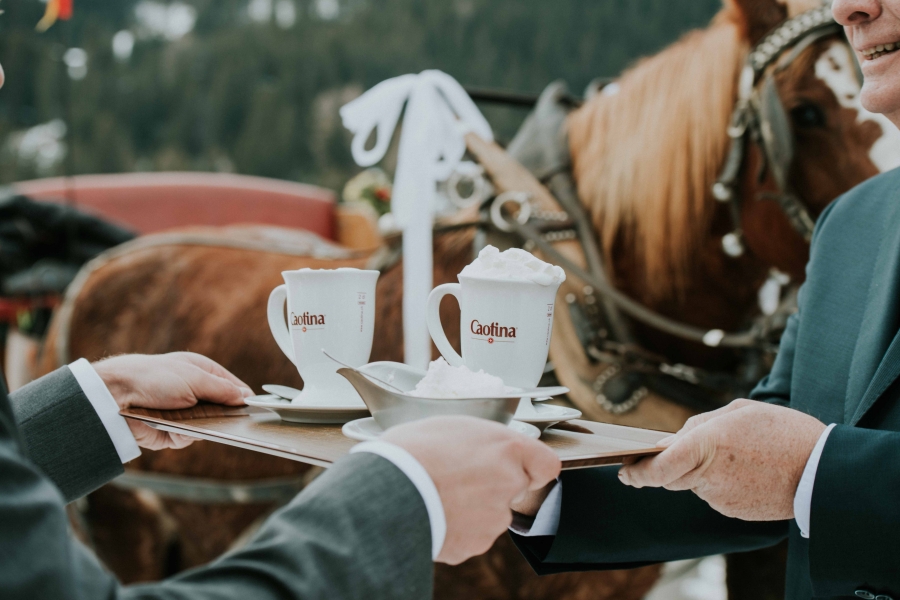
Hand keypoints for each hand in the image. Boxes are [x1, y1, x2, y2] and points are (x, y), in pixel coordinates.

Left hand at [94, 352, 253, 450]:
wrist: (115, 396)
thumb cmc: (153, 377)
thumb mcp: (194, 377)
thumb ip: (223, 388)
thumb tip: (245, 396)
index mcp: (202, 372)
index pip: (232, 386)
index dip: (242, 397)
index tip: (254, 408)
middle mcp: (195, 392)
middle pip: (223, 410)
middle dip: (224, 416)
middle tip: (228, 420)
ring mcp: (184, 413)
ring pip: (208, 427)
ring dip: (201, 425)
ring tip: (188, 419)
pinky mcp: (172, 431)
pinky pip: (188, 439)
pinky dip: (183, 435)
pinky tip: (172, 427)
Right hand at [382, 416, 560, 564]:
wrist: (387, 490)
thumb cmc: (413, 449)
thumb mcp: (452, 426)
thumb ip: (482, 441)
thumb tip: (485, 450)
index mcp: (507, 448)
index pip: (547, 464)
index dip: (531, 467)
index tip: (514, 467)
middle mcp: (509, 483)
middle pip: (513, 489)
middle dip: (492, 487)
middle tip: (458, 478)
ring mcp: (493, 518)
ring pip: (491, 515)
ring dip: (472, 509)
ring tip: (438, 495)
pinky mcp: (474, 544)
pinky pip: (470, 536)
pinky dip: (455, 529)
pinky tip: (433, 514)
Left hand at [618, 399, 825, 520]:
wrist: (823, 470)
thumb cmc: (783, 432)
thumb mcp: (739, 411)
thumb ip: (700, 424)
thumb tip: (675, 438)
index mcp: (706, 444)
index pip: (658, 467)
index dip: (637, 472)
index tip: (625, 471)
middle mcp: (709, 475)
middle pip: (670, 477)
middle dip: (665, 468)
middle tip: (663, 457)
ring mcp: (721, 497)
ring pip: (694, 484)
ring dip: (700, 472)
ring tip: (733, 455)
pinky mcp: (735, 511)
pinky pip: (716, 495)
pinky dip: (721, 484)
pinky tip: (745, 471)